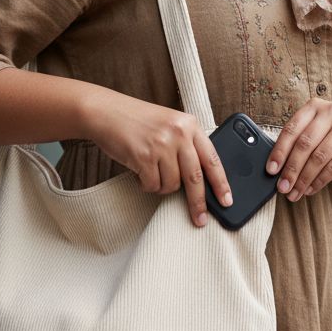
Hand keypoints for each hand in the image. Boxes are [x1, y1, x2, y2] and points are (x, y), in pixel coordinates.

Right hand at [81, 89, 232, 227]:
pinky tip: (139, 172)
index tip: (226, 200)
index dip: (221, 183)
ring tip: (151, 172)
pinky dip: (146, 185)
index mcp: (189, 124)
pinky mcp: (144, 156)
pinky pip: (152, 185)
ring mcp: (161, 145)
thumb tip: (200, 179)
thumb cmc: (136, 120)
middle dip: (198, 202)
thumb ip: (186, 144)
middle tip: (200, 219)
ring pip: (172, 184)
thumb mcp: (169, 124)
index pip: (212, 158)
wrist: (105, 111)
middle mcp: (179, 133)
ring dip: (161, 186)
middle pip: (195, 178)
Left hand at [265, 98, 331, 200]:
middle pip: (304, 144)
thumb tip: (276, 168)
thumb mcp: (317, 132)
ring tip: (295, 193)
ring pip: (318, 157)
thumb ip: (298, 142)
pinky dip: (319, 181)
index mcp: (314, 106)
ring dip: (304, 179)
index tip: (271, 170)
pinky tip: (310, 190)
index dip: (279, 151)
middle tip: (282, 187)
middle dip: (291, 169)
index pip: (292, 129)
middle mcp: (331, 111)